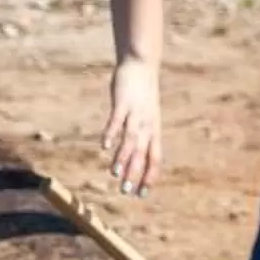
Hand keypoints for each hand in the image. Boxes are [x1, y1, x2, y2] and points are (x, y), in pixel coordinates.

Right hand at [101, 56, 164, 195]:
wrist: (142, 64)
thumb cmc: (142, 95)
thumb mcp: (146, 117)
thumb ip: (140, 137)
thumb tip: (130, 161)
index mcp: (154, 130)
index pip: (155, 158)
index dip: (149, 175)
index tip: (142, 194)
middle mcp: (147, 124)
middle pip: (142, 152)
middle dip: (134, 173)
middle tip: (126, 192)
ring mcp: (135, 113)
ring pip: (131, 139)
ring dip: (123, 157)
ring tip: (114, 174)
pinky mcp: (123, 102)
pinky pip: (117, 120)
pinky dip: (111, 133)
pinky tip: (104, 145)